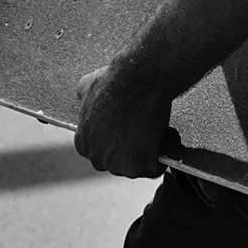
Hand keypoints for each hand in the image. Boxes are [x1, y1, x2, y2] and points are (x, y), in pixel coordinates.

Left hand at [74, 64, 176, 179]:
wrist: (137, 79)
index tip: (126, 129)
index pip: (100, 152)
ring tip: (153, 130)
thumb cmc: (116, 80)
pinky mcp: (138, 166)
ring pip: (136, 167)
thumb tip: (83, 97)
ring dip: (147, 153)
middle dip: (130, 149)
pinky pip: (154, 168)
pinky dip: (162, 156)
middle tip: (142, 129)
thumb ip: (84, 98)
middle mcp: (97, 158)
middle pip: (118, 163)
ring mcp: (117, 165)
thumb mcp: (89, 86)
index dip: (116, 141)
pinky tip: (165, 138)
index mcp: (83, 143)